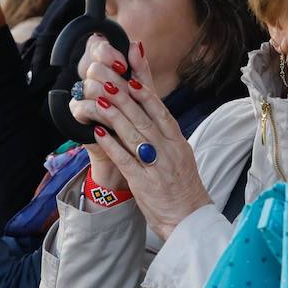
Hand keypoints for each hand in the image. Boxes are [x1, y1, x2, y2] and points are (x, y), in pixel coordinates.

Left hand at [70, 37, 211, 239]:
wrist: (190, 219)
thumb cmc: (182, 185)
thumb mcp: (179, 153)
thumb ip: (164, 132)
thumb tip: (151, 109)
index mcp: (177, 140)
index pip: (160, 108)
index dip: (145, 87)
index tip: (132, 69)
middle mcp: (168, 149)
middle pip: (144, 116)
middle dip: (124, 94)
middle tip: (108, 77)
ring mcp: (156, 165)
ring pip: (134, 133)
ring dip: (114, 114)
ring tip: (98, 98)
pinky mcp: (144, 183)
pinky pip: (125, 159)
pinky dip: (111, 143)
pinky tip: (97, 131)